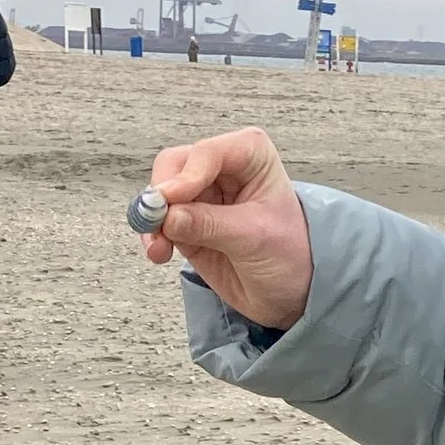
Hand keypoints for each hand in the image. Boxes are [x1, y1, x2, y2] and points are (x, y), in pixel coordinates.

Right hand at [140, 130, 312, 329]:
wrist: (293, 291)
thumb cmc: (290, 254)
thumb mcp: (254, 238)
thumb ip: (209, 224)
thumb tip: (167, 217)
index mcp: (250, 154)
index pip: (208, 153)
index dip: (185, 176)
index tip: (170, 202)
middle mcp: (222, 166)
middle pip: (174, 166)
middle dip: (162, 196)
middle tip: (157, 226)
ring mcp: (201, 193)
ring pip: (160, 192)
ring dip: (152, 219)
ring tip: (158, 250)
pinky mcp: (187, 221)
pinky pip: (158, 220)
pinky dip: (152, 234)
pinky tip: (158, 253)